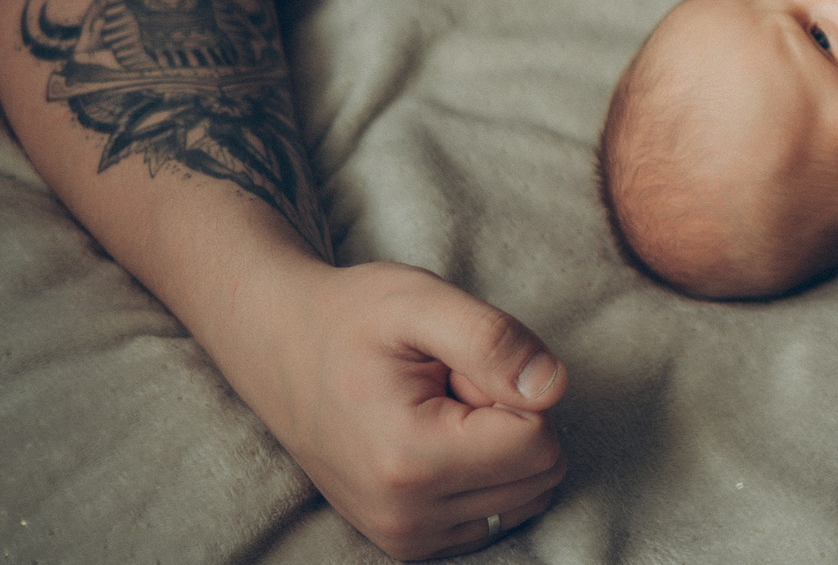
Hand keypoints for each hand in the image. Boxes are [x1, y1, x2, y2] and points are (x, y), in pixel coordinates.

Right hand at [237, 259, 567, 559]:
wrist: (280, 348)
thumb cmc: (352, 318)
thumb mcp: (423, 301)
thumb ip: (495, 341)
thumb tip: (553, 388)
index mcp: (411, 460)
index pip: (539, 441)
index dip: (514, 388)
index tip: (460, 368)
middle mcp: (406, 516)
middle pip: (538, 472)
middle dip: (509, 418)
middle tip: (449, 386)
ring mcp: (405, 537)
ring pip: (524, 494)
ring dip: (496, 445)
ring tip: (438, 409)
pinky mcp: (408, 542)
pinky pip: (497, 513)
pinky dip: (481, 472)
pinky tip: (433, 437)